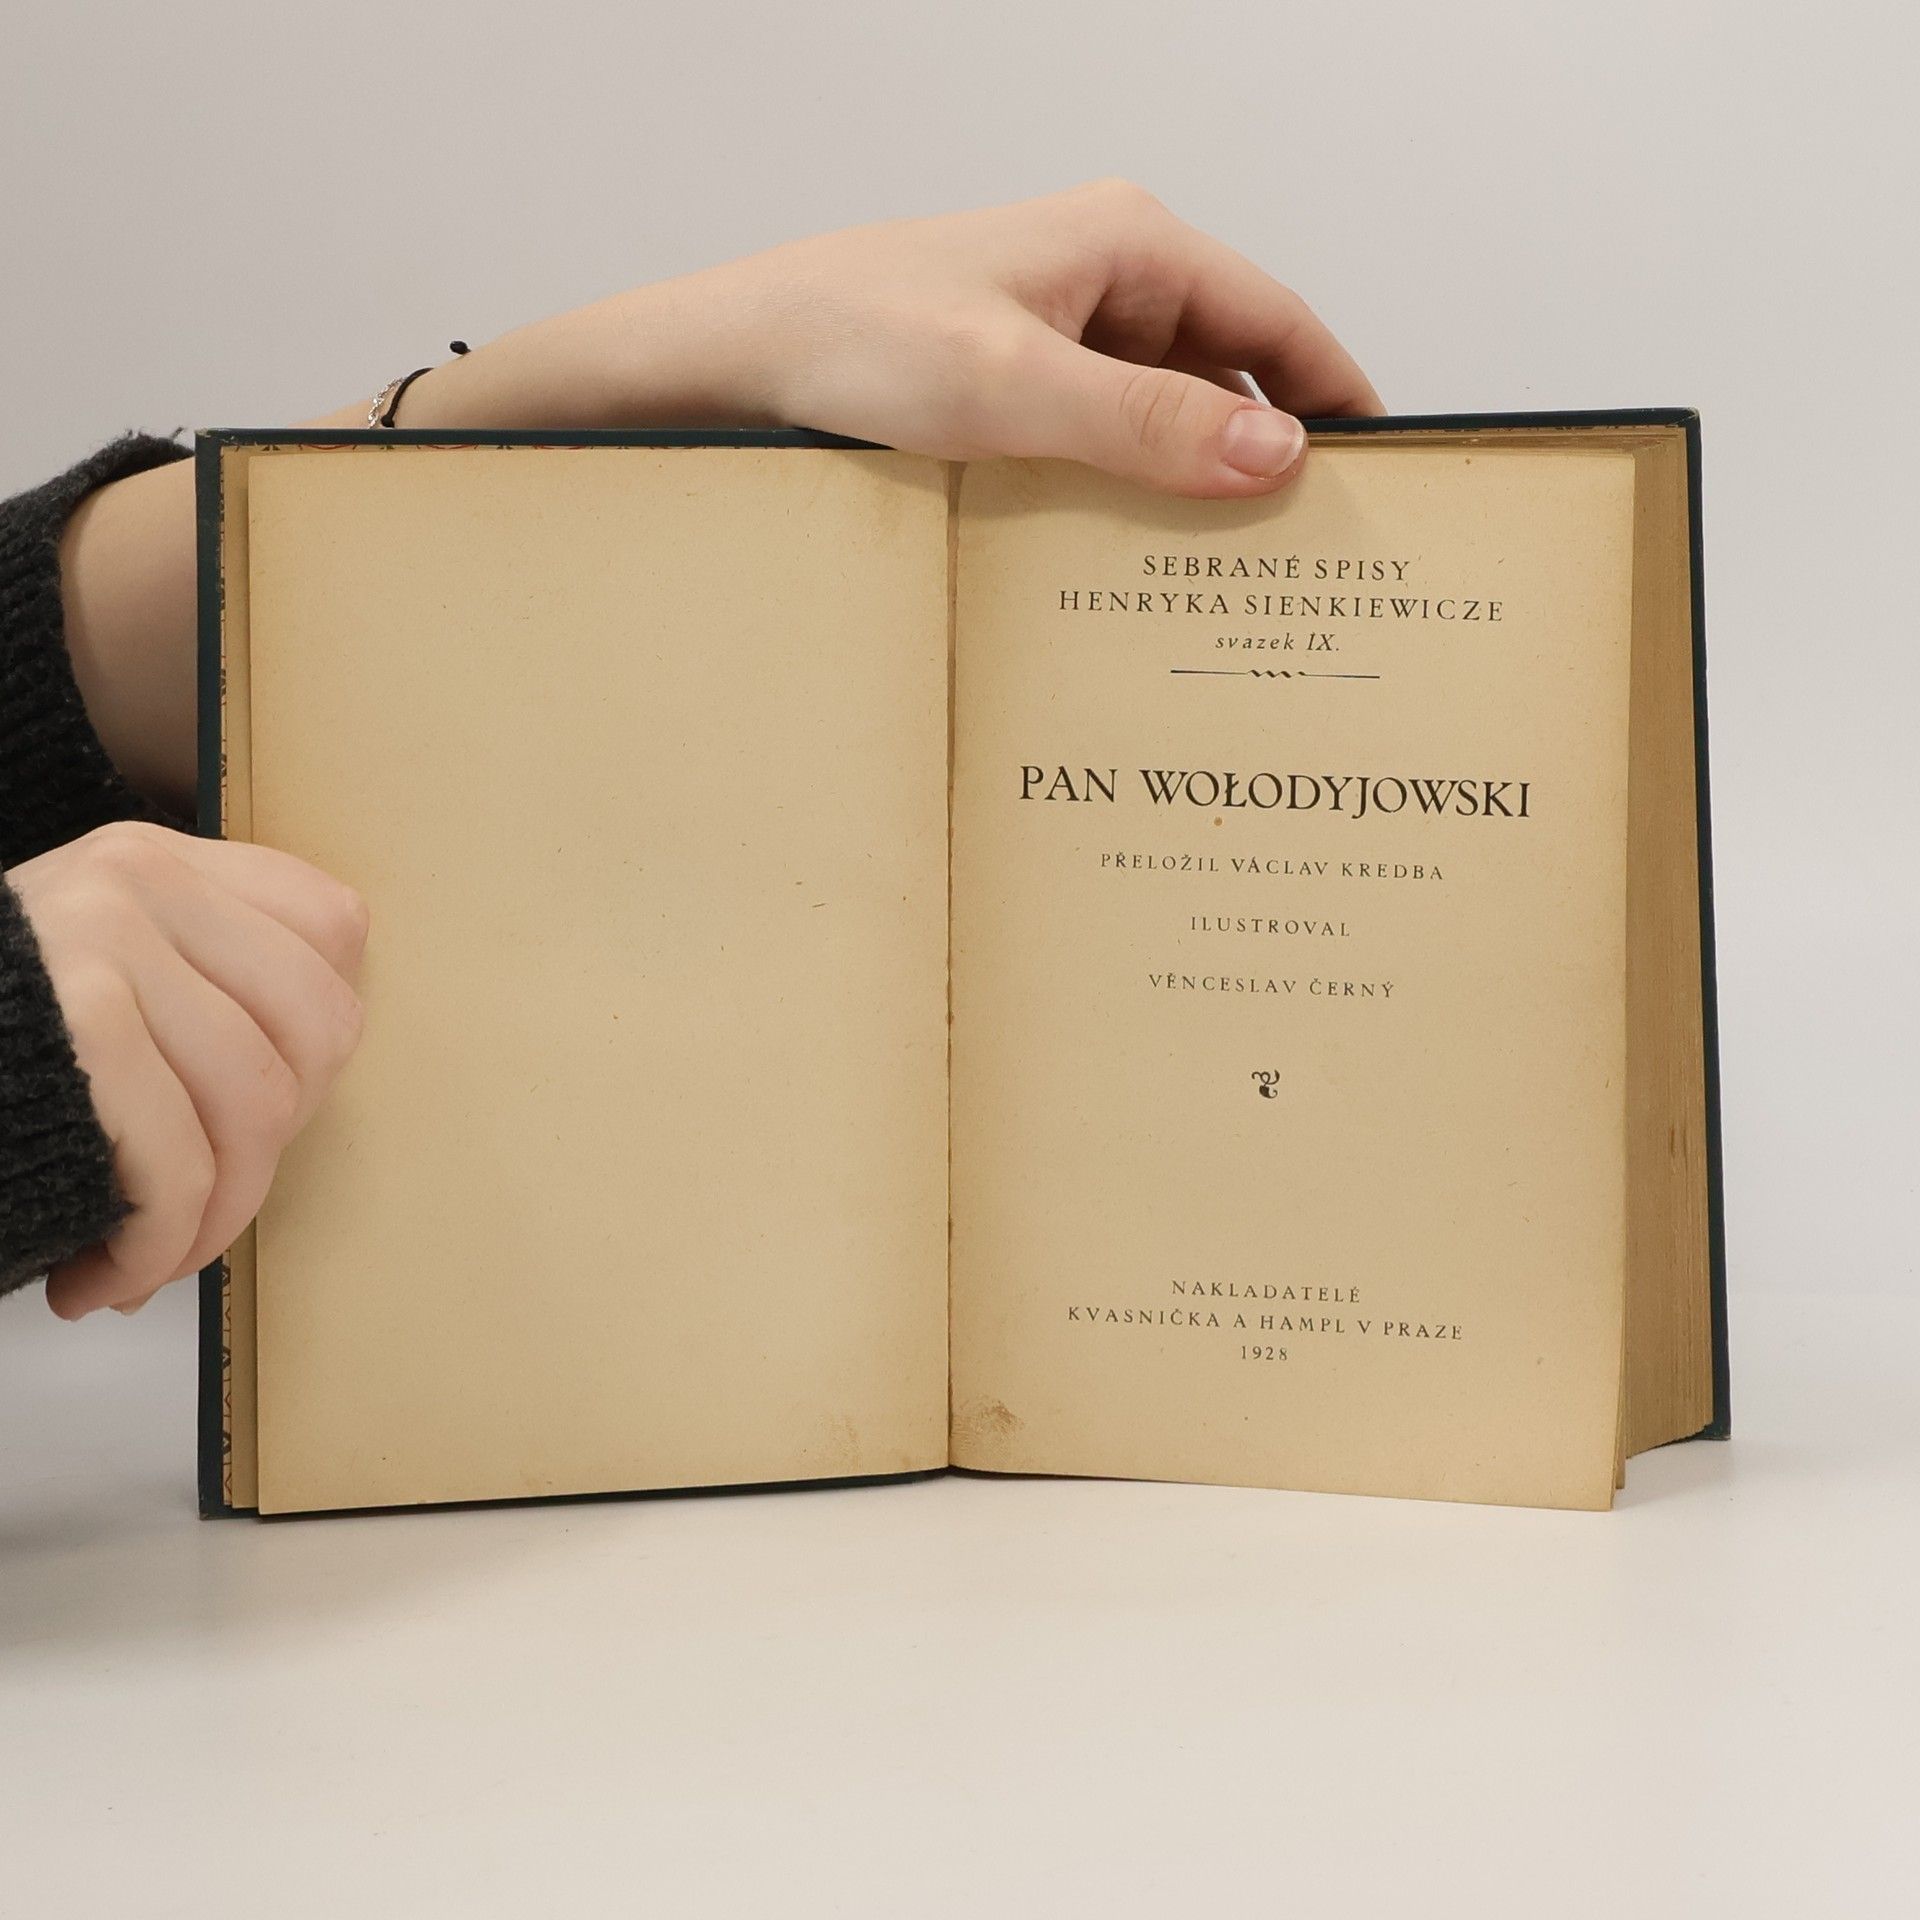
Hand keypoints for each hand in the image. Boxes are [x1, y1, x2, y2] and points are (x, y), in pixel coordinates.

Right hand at [8, 823, 368, 1317]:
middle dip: (273, 1146)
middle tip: (199, 1206)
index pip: (333, 927)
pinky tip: (105, 1276)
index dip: (318, 1042)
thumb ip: (194, 987)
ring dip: (212, 1218)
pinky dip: (158, 1245)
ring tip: (149, 1262)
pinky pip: (179, 1157)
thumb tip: (310, 1074)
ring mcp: (103, 940)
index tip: (261, 1118)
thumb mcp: (88, 976)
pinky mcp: (73, 1017)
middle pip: (318, 1025)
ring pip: (257, 1103)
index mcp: (159, 862)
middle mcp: (139, 880)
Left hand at [62, 184, 1382, 814]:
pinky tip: (1117, 570)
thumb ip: (1148, 422)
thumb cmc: (836, 343)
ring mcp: (1042, 338)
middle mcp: (1093, 282)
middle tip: (1304, 570)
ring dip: (1186, 491)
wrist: (703, 367)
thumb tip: (1277, 457)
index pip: (1279, 320)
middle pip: (1226, 371)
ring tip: (1219, 592)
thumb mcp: (1008, 387)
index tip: (1380, 492)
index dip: (1337, 401)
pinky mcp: (995, 393)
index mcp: (1123, 245)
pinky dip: (1119, 498)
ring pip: (1158, 418)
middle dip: (1267, 461)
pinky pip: (1091, 445)